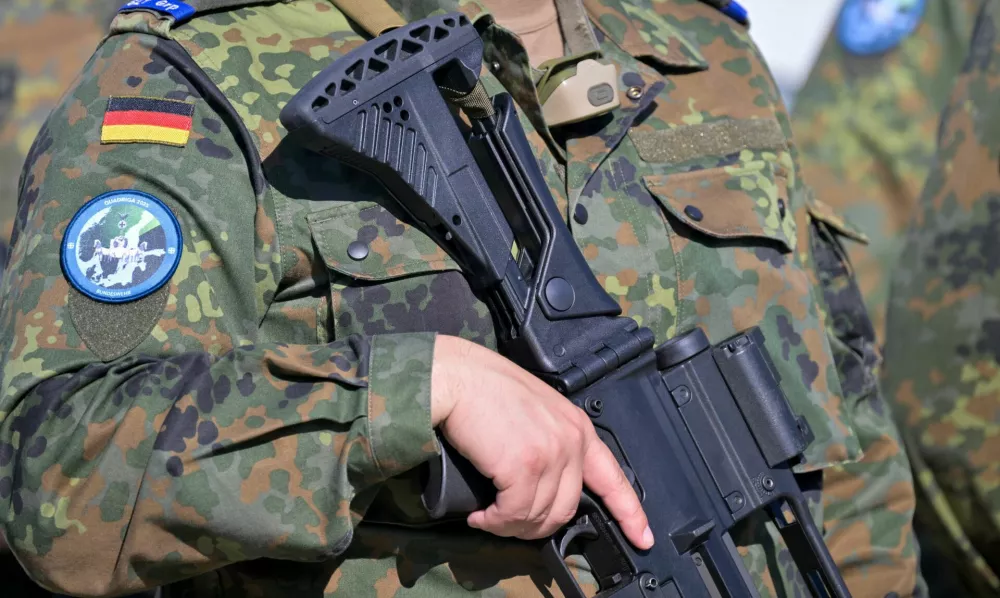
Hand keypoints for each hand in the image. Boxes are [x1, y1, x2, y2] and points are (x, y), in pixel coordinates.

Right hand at [431, 335, 653, 548]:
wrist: (459, 378)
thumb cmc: (486, 390)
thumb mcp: (536, 412)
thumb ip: (551, 443)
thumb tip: (542, 487)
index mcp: (578, 428)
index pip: (613, 478)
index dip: (629, 513)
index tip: (642, 538)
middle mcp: (571, 441)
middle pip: (567, 509)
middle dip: (536, 527)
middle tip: (509, 523)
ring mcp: (550, 455)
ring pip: (539, 517)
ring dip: (510, 526)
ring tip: (489, 518)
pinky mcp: (523, 467)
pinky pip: (514, 514)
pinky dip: (494, 522)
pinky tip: (480, 516)